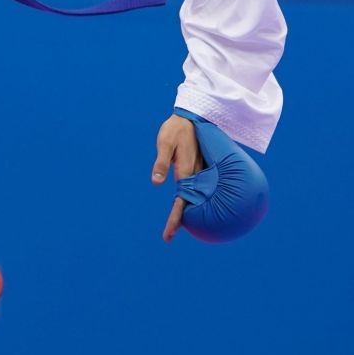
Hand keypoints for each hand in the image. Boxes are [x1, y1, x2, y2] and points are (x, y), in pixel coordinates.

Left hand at [152, 113, 206, 241]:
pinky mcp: (196, 168)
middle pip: (187, 203)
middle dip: (178, 220)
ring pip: (192, 196)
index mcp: (185, 172)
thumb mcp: (164, 143)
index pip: (180, 201)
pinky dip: (190, 199)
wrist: (191, 117)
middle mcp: (193, 175)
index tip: (168, 234)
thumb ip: (161, 162)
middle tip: (167, 237)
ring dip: (183, 211)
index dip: (174, 219)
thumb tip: (156, 182)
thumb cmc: (175, 129)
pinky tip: (185, 205)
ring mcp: (196, 172)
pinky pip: (194, 188)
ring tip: (175, 227)